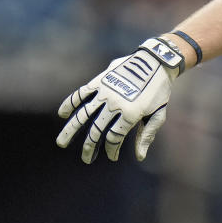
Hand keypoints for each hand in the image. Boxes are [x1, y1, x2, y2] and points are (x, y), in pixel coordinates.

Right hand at [56, 37, 183, 162]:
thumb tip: (139, 157)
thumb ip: (146, 136)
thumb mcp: (158, 115)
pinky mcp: (99, 81)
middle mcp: (114, 104)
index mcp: (130, 114)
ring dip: (71, 130)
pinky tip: (62, 114)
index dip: (112, 149)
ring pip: (83, 114)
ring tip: (61, 143)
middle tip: (86, 159)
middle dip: (90, 147)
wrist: (155, 63)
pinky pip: (81, 94)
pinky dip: (70, 103)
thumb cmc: (160, 92)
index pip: (114, 137)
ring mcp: (105, 92)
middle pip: (96, 130)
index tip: (112, 157)